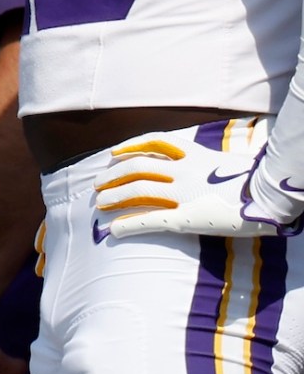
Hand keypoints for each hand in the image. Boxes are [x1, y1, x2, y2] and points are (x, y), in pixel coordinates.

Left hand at [94, 134, 297, 238]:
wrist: (274, 197)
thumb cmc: (257, 182)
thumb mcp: (229, 163)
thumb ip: (208, 162)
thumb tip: (192, 165)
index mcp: (197, 155)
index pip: (155, 142)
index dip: (131, 146)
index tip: (114, 153)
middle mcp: (186, 171)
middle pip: (138, 167)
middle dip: (114, 175)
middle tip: (98, 184)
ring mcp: (184, 194)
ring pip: (137, 191)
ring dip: (114, 197)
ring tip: (100, 204)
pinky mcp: (186, 218)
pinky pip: (149, 221)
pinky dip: (128, 224)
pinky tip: (113, 230)